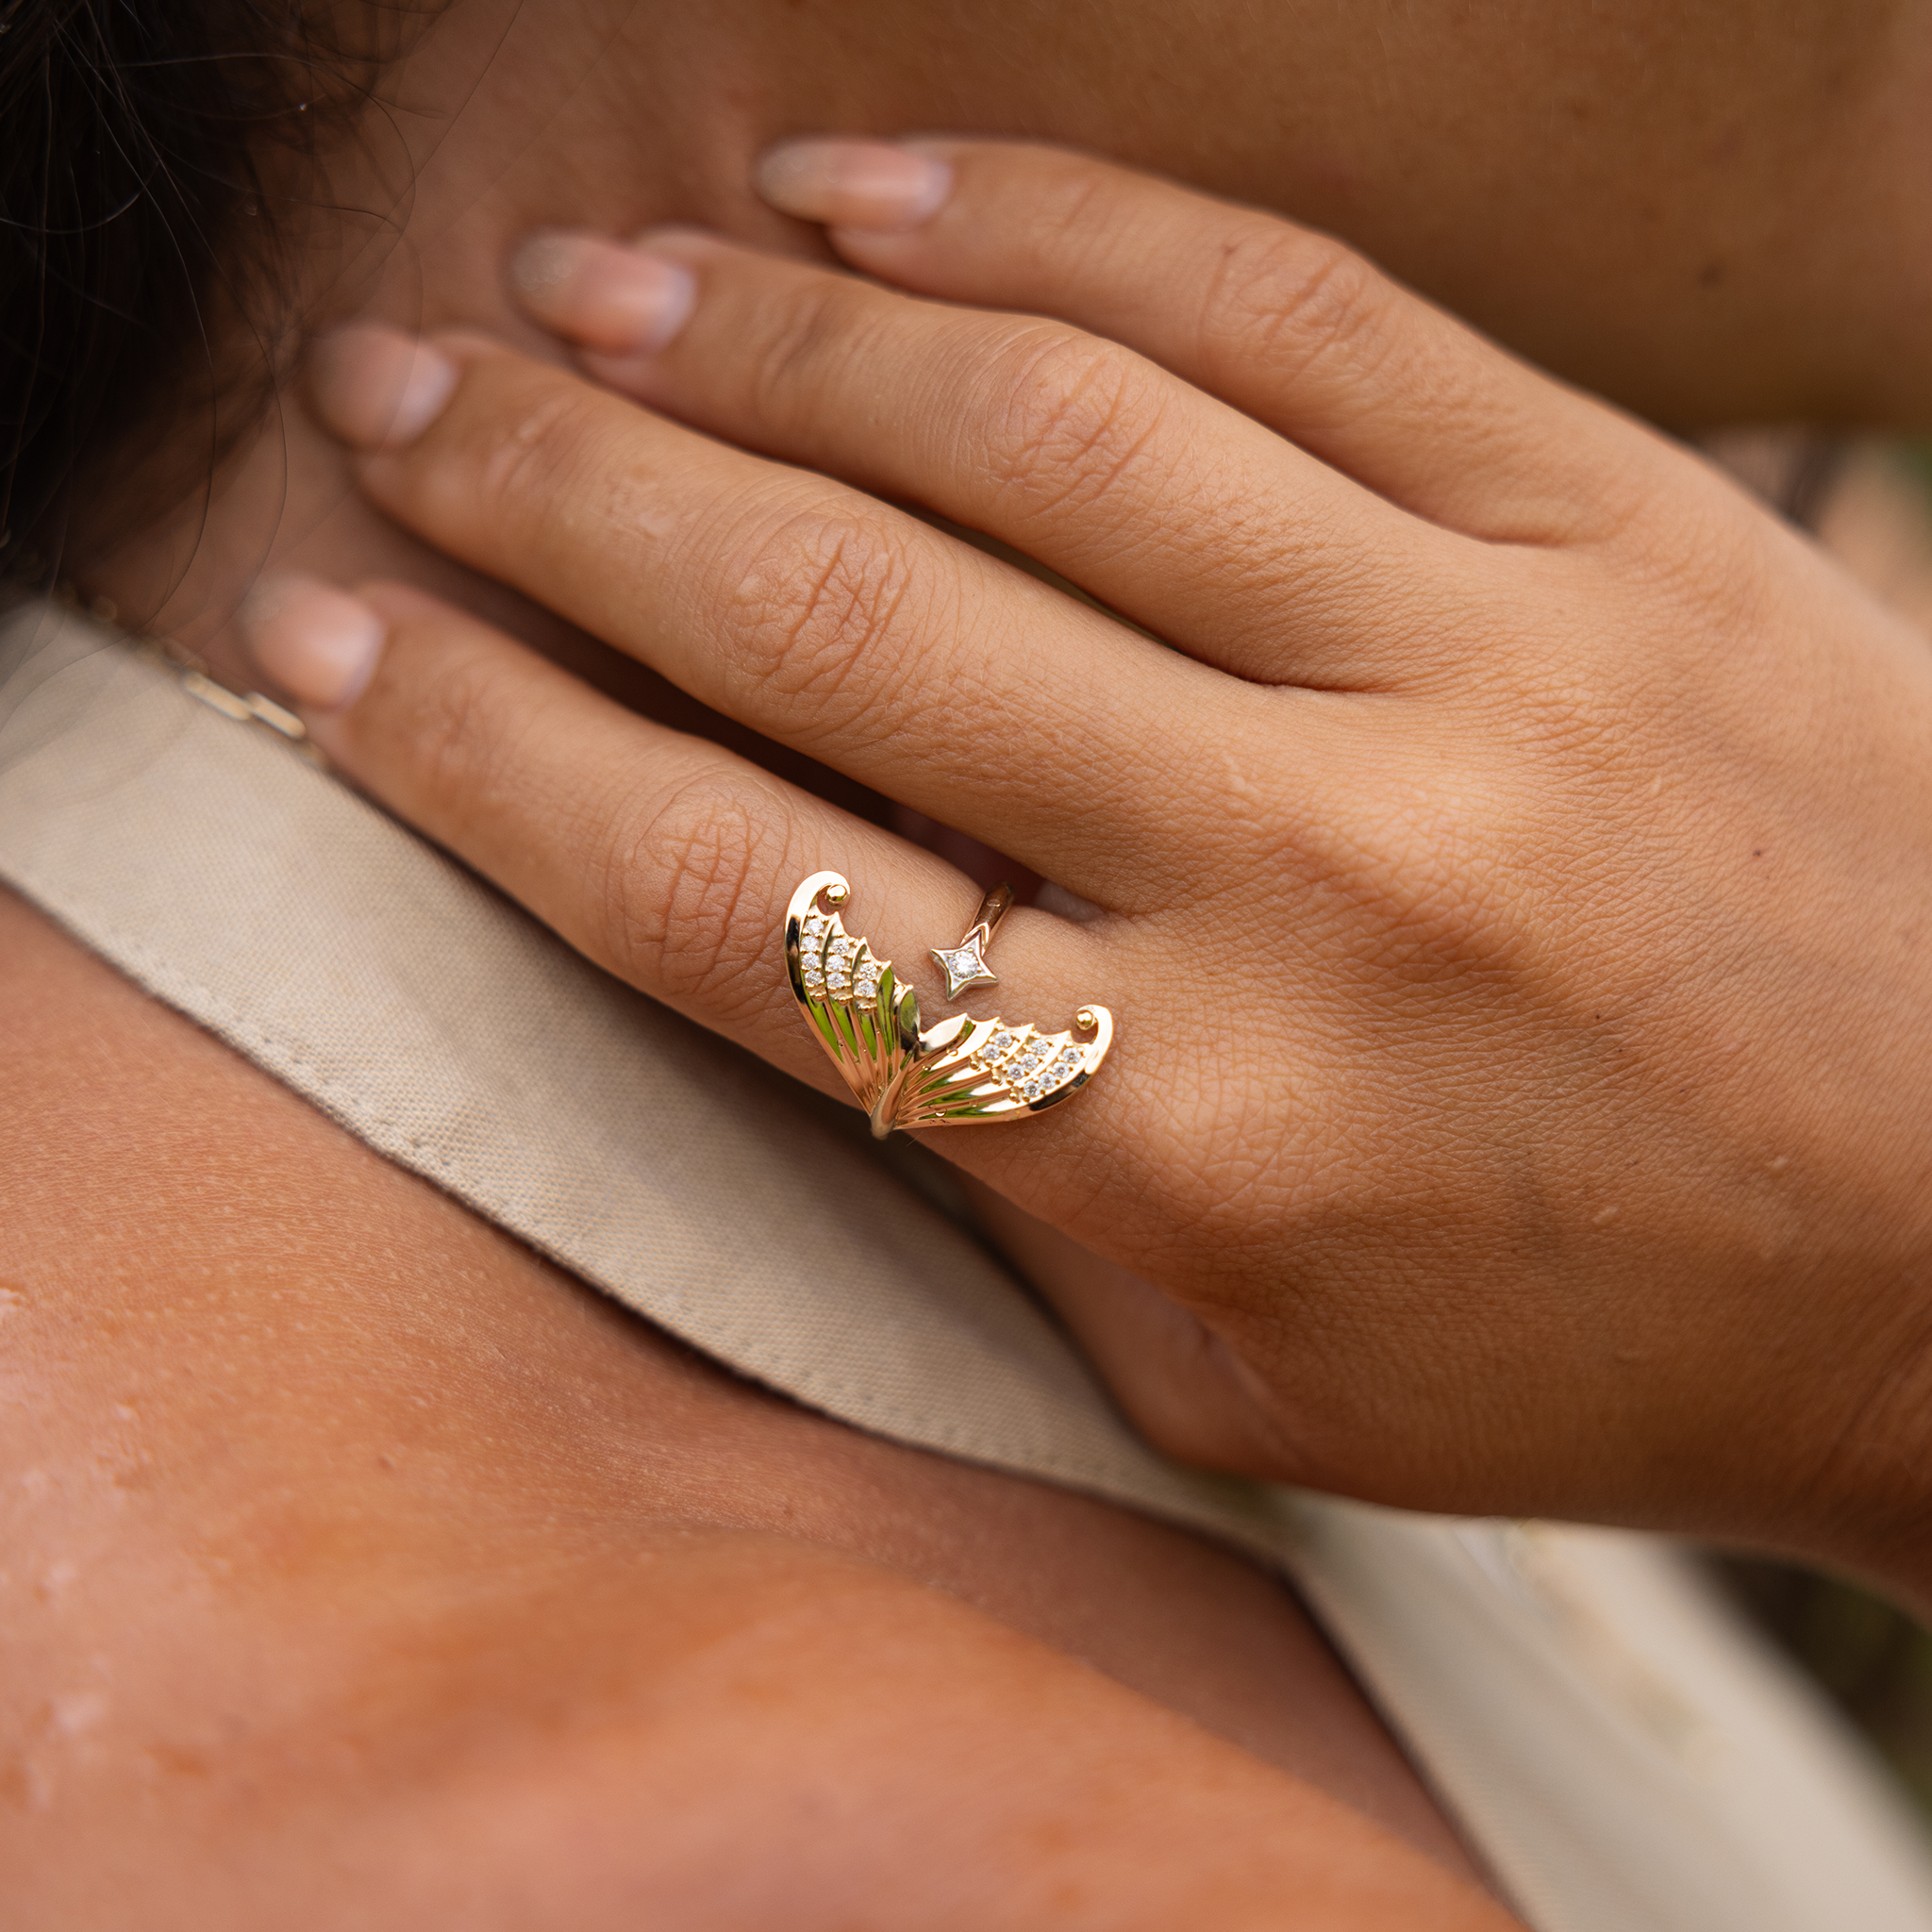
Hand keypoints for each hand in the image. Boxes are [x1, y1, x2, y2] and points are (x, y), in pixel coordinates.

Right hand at [254, 140, 1931, 1596]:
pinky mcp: (1620, 521)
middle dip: (559, 498)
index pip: (730, 894)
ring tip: (580, 293)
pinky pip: (1283, 307)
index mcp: (1188, 1135)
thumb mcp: (1246, 1373)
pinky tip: (864, 198)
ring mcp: (1480, 664)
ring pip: (1032, 432)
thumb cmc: (1596, 1348)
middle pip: (836, 619)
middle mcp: (1311, 874)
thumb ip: (1006, 1181)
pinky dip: (1043, 228)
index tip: (330, 643)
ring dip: (757, 340)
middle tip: (397, 402)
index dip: (480, 748)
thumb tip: (775, 946)